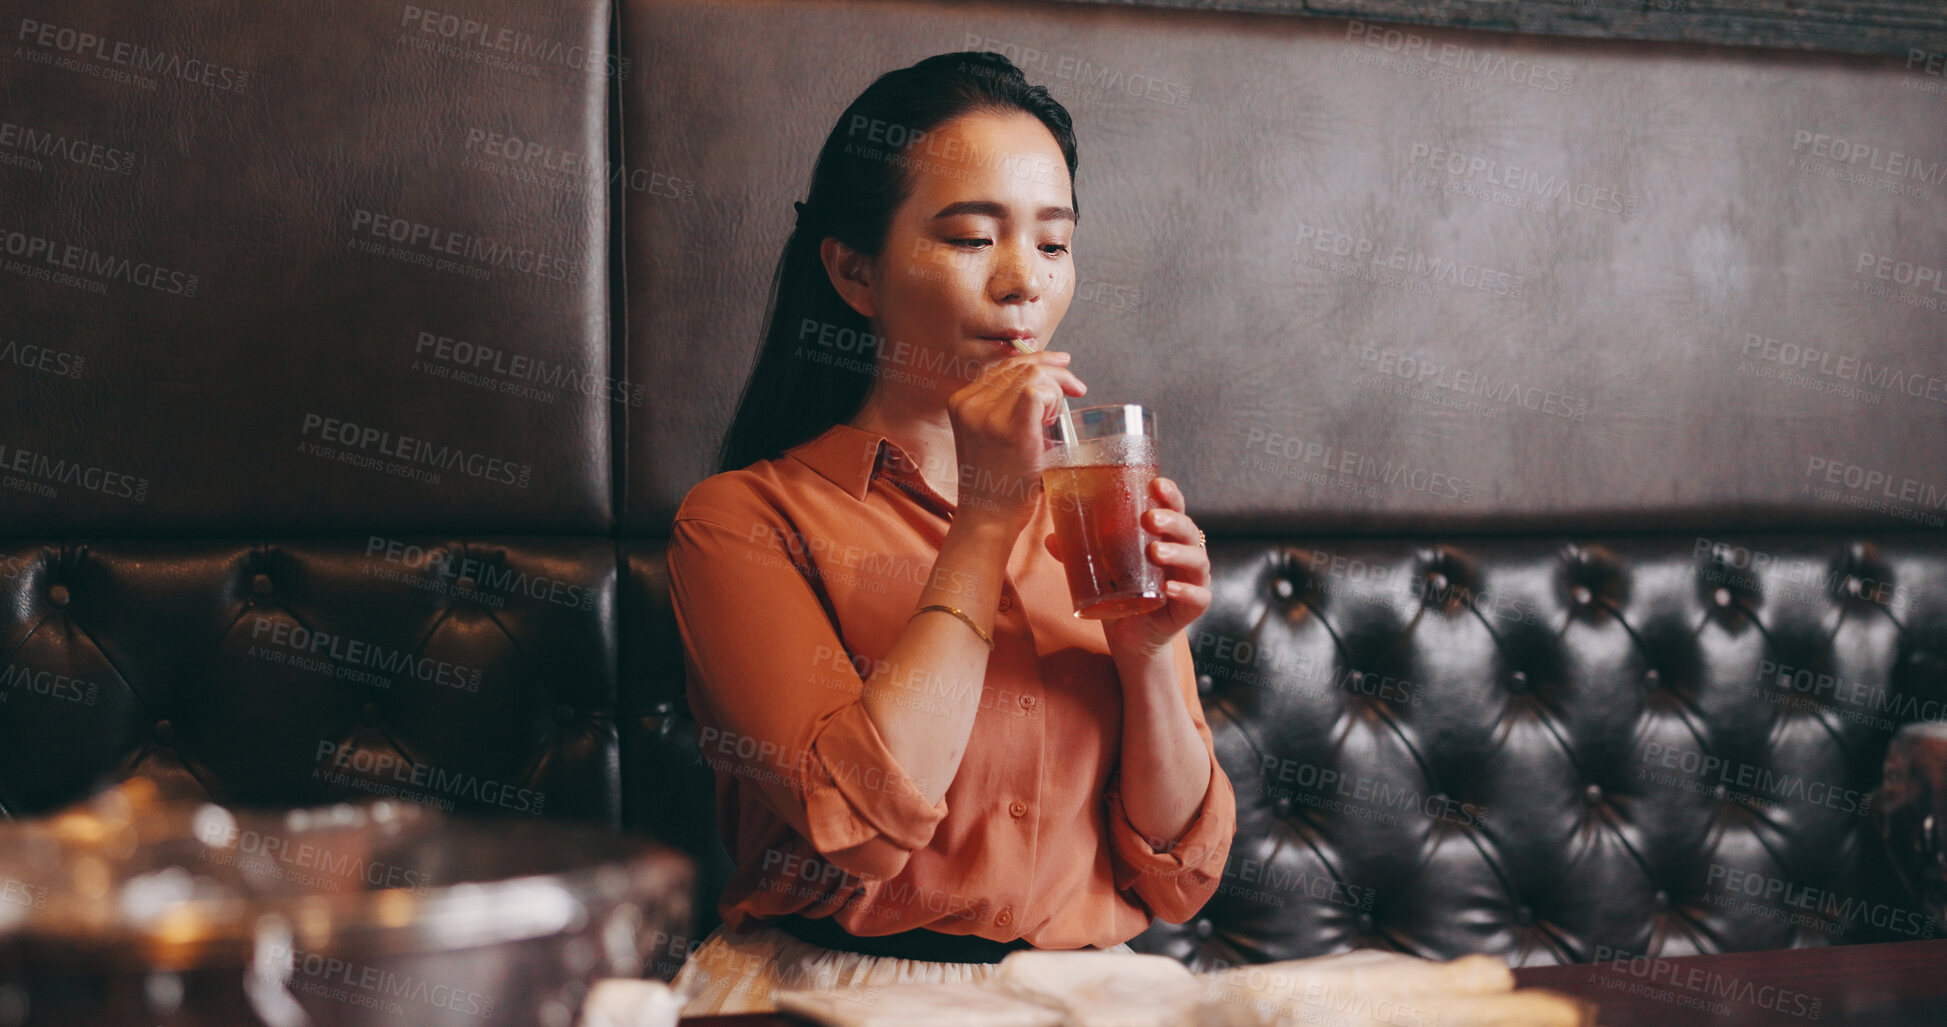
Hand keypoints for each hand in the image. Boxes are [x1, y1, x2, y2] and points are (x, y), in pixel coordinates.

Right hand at [947, 349, 1085, 532]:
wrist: (988, 517)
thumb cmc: (996, 481)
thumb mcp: (987, 435)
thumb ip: (1001, 407)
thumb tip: (1039, 380)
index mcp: (961, 402)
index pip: (1003, 366)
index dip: (1036, 361)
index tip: (1061, 366)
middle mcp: (969, 403)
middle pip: (1020, 366)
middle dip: (1055, 372)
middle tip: (1076, 388)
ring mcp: (987, 415)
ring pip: (1032, 375)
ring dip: (1056, 389)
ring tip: (1055, 417)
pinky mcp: (1010, 429)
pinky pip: (1038, 390)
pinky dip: (1054, 398)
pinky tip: (1053, 418)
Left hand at [1044, 476, 1209, 660]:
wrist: (1132, 638)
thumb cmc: (1123, 593)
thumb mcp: (1100, 570)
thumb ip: (1080, 554)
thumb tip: (1051, 538)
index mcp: (1166, 537)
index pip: (1175, 508)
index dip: (1170, 494)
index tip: (1156, 484)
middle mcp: (1184, 554)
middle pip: (1188, 529)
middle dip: (1172, 520)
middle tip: (1149, 518)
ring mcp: (1192, 580)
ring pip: (1197, 560)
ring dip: (1178, 552)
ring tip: (1155, 551)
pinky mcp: (1192, 608)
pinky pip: (1199, 596)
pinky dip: (1186, 591)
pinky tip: (1170, 588)